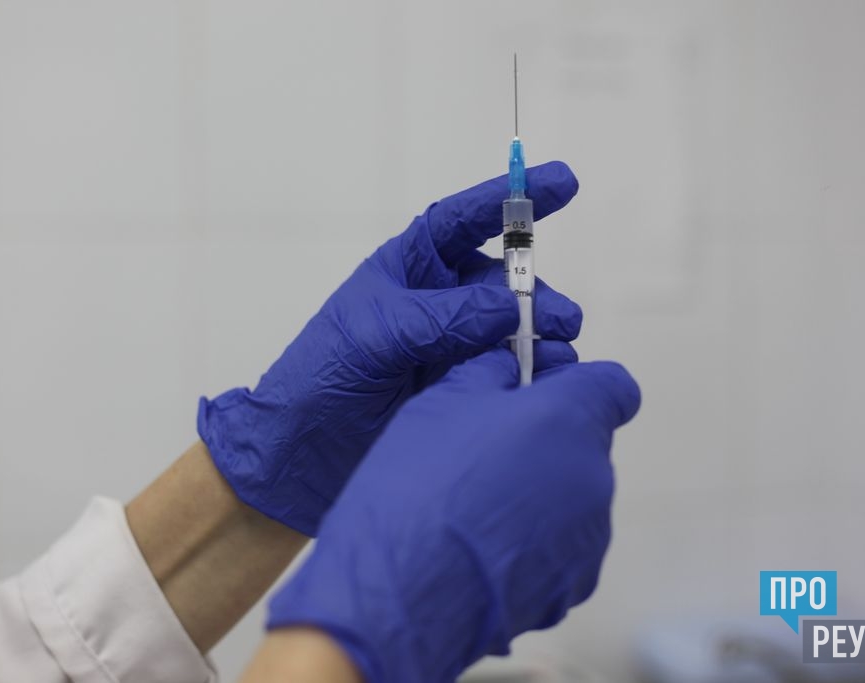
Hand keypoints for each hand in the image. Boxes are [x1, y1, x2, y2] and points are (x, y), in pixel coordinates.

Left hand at [198, 162, 582, 535]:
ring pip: (513, 326)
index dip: (513, 199)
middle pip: (502, 280)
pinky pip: (509, 369)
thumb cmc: (321, 377)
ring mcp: (452, 345)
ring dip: (542, 333)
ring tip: (561, 352)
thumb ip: (442, 317)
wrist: (300, 454)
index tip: (564, 182)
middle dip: (536, 292)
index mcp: (409, 268)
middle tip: (563, 320)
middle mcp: (437, 301)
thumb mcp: (377, 334)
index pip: (464, 220)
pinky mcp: (462, 388)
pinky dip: (536, 370)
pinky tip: (552, 377)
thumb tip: (507, 306)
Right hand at [267, 349, 640, 682]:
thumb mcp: (442, 402)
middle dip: (545, 445)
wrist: (401, 590)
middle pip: (585, 446)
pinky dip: (532, 546)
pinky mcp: (575, 585)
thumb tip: (508, 370)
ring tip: (475, 514)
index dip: (581, 387)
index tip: (543, 397)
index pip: (615, 387)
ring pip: (573, 499)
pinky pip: (561, 549)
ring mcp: (590, 537)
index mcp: (569, 419)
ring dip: (538, 498)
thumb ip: (490, 373)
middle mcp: (594, 476)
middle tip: (486, 457)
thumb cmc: (418, 485)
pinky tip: (480, 553)